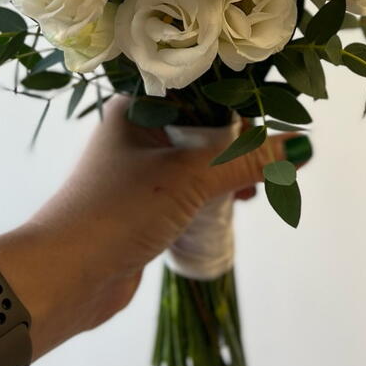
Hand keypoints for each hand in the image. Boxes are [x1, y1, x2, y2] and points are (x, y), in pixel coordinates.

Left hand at [0, 97, 310, 357]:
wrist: (63, 278)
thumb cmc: (118, 210)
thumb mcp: (190, 179)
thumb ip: (247, 160)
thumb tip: (302, 146)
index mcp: (136, 104)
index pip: (199, 88)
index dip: (237, 102)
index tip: (272, 118)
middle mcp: (135, 129)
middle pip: (202, 124)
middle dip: (238, 143)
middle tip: (269, 162)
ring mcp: (137, 169)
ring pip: (196, 159)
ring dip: (227, 171)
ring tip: (255, 189)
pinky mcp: (141, 204)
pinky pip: (187, 188)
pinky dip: (211, 194)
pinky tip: (232, 205)